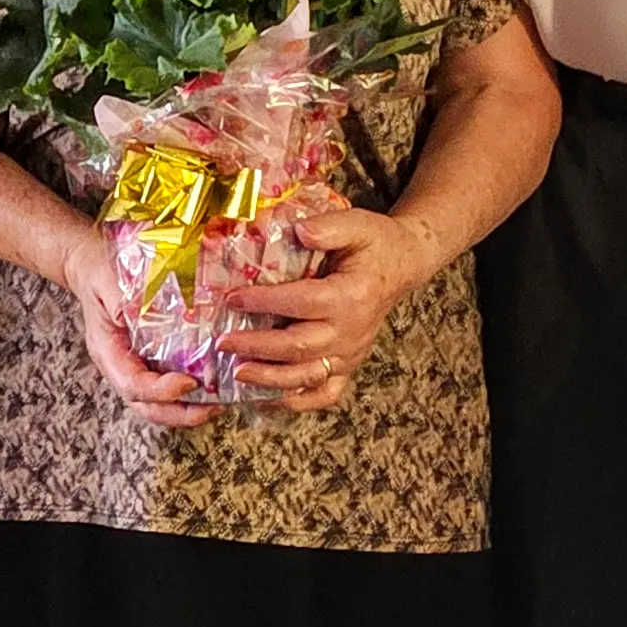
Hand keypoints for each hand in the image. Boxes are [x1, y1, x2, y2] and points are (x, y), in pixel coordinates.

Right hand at [63, 227, 219, 429]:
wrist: (92, 263)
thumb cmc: (100, 271)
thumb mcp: (109, 280)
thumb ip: (130, 296)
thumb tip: (155, 310)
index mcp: (108, 351)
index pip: (132, 384)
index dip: (160, 390)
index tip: (189, 383)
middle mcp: (121, 365)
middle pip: (146, 406)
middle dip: (179, 413)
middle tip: (212, 409)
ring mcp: (135, 364)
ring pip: (157, 402)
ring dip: (187, 410)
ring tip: (219, 405)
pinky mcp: (150, 357)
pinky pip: (167, 382)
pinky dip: (190, 393)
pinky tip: (215, 387)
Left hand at [215, 207, 441, 414]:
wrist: (403, 265)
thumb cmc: (376, 244)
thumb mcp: (358, 224)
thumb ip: (329, 227)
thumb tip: (299, 231)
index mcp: (351, 295)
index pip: (301, 303)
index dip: (264, 302)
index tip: (232, 299)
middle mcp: (351, 331)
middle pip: (298, 347)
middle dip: (256, 347)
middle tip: (223, 343)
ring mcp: (351, 353)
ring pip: (307, 376)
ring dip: (269, 378)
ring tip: (237, 373)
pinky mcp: (349, 364)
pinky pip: (325, 393)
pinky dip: (296, 401)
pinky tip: (267, 399)